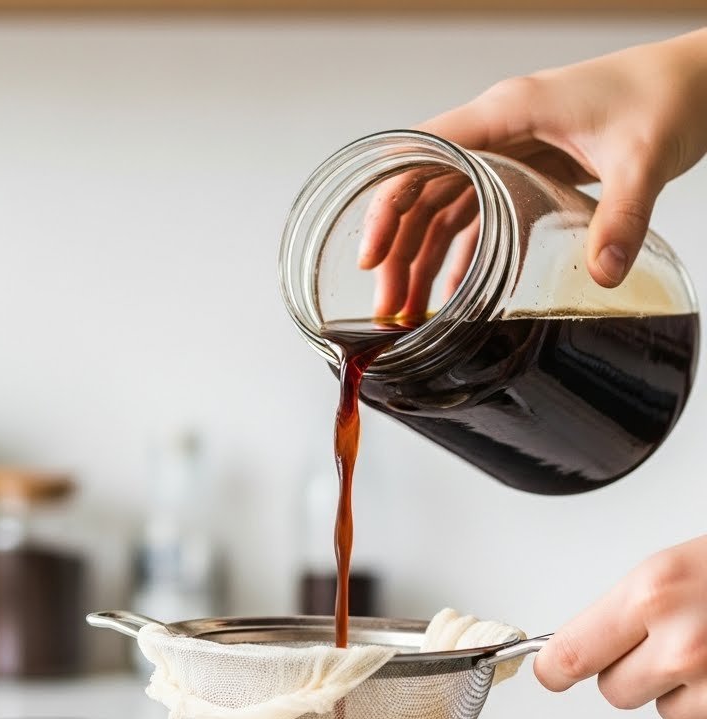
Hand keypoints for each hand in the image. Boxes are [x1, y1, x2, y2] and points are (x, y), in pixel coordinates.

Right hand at [359, 29, 706, 316]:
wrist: (698, 80)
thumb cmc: (667, 97)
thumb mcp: (644, 159)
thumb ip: (624, 217)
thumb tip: (603, 275)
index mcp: (509, 111)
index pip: (423, 154)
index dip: (387, 205)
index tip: (370, 256)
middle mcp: (499, 128)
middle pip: (423, 189)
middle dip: (397, 249)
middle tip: (388, 306)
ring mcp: (511, 149)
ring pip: (444, 206)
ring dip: (420, 257)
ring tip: (407, 311)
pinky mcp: (528, 170)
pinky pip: (476, 214)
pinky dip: (457, 253)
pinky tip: (450, 294)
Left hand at [534, 537, 706, 718]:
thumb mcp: (678, 568)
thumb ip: (633, 603)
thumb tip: (591, 636)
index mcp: (654, 590)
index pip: (572, 652)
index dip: (556, 668)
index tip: (551, 671)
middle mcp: (679, 638)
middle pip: (613, 687)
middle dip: (630, 669)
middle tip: (663, 638)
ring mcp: (704, 676)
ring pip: (656, 706)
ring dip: (669, 685)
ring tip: (701, 644)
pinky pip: (688, 716)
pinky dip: (700, 697)